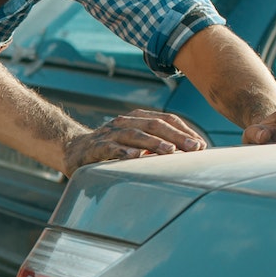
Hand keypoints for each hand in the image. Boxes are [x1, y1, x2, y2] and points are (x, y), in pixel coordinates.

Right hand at [62, 109, 208, 174]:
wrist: (74, 149)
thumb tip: (190, 154)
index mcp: (137, 118)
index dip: (184, 130)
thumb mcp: (136, 143)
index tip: (201, 145)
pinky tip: (135, 158)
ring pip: (135, 135)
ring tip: (170, 152)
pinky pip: (111, 148)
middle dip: (176, 136)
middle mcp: (125, 122)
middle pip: (154, 125)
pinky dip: (124, 152)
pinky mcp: (95, 148)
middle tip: (194, 149)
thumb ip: (157, 146)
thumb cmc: (112, 149)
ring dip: (154, 143)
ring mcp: (109, 134)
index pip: (166, 120)